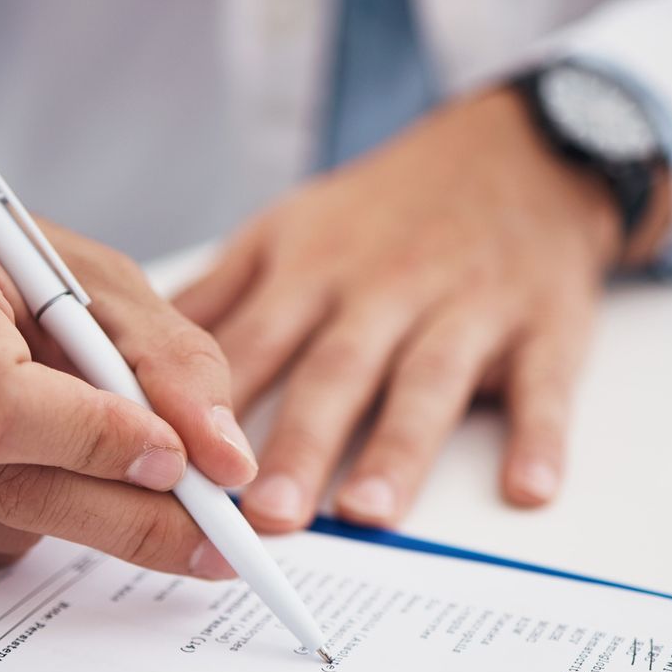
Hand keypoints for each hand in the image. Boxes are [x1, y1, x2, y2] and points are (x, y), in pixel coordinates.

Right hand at [0, 172, 257, 572]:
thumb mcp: (97, 284)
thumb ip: (173, 365)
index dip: (94, 442)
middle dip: (126, 514)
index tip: (180, 463)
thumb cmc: (1, 277)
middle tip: (213, 534)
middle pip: (0, 485)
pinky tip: (9, 471)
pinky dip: (15, 535)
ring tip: (75, 452)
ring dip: (72, 515)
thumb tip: (227, 466)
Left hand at [175, 86, 670, 532]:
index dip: (214, 407)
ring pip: (428, 381)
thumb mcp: (291, 229)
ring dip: (400, 447)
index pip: (254, 345)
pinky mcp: (545, 327)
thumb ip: (219, 299)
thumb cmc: (389, 212)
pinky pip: (544, 386)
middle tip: (265, 516)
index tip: (178, 468)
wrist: (520, 155)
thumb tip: (125, 358)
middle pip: (335, 371)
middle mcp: (385, 290)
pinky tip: (527, 491)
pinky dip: (540, 438)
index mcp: (313, 271)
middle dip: (299, 443)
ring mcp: (467, 308)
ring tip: (369, 513)